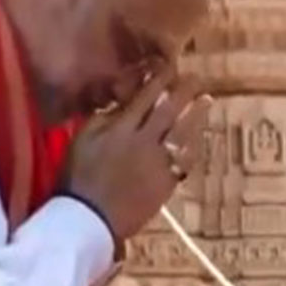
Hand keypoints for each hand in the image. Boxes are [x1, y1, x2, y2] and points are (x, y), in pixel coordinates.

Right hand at [60, 66, 212, 241]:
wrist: (90, 218)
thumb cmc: (79, 178)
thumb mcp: (82, 140)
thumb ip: (103, 118)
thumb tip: (123, 103)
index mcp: (120, 128)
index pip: (144, 97)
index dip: (158, 80)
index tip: (168, 67)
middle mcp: (143, 141)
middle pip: (168, 111)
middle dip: (183, 91)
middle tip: (195, 78)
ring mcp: (158, 163)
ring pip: (183, 133)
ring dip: (197, 114)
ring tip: (206, 100)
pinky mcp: (166, 183)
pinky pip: (185, 160)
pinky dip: (193, 146)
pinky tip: (199, 138)